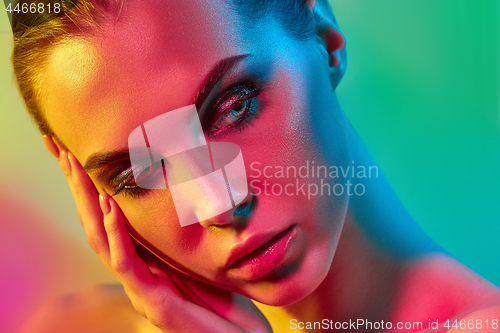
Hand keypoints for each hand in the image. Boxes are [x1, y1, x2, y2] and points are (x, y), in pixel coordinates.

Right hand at [43, 135, 271, 332]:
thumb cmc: (226, 301)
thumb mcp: (203, 258)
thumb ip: (185, 236)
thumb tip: (188, 194)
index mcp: (145, 260)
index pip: (109, 219)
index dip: (90, 187)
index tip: (77, 153)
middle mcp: (135, 272)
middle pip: (96, 223)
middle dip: (77, 186)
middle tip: (59, 148)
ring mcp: (140, 287)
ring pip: (100, 240)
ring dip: (87, 201)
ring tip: (75, 166)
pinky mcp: (152, 301)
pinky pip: (125, 263)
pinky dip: (116, 233)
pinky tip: (110, 206)